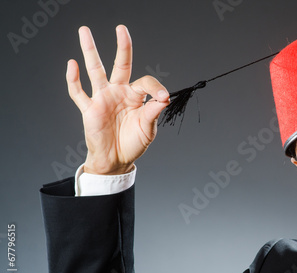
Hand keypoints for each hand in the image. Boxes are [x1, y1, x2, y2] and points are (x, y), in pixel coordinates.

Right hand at [66, 25, 168, 174]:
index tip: (163, 97)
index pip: (145, 82)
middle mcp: (119, 92)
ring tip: (84, 31)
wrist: (116, 160)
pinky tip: (72, 64)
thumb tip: (163, 99)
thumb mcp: (148, 130)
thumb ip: (153, 113)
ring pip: (96, 71)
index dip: (155, 87)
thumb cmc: (133, 143)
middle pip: (120, 65)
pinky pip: (79, 92)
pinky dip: (74, 79)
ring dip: (90, 51)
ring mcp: (103, 99)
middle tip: (121, 28)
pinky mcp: (89, 109)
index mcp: (136, 96)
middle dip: (122, 47)